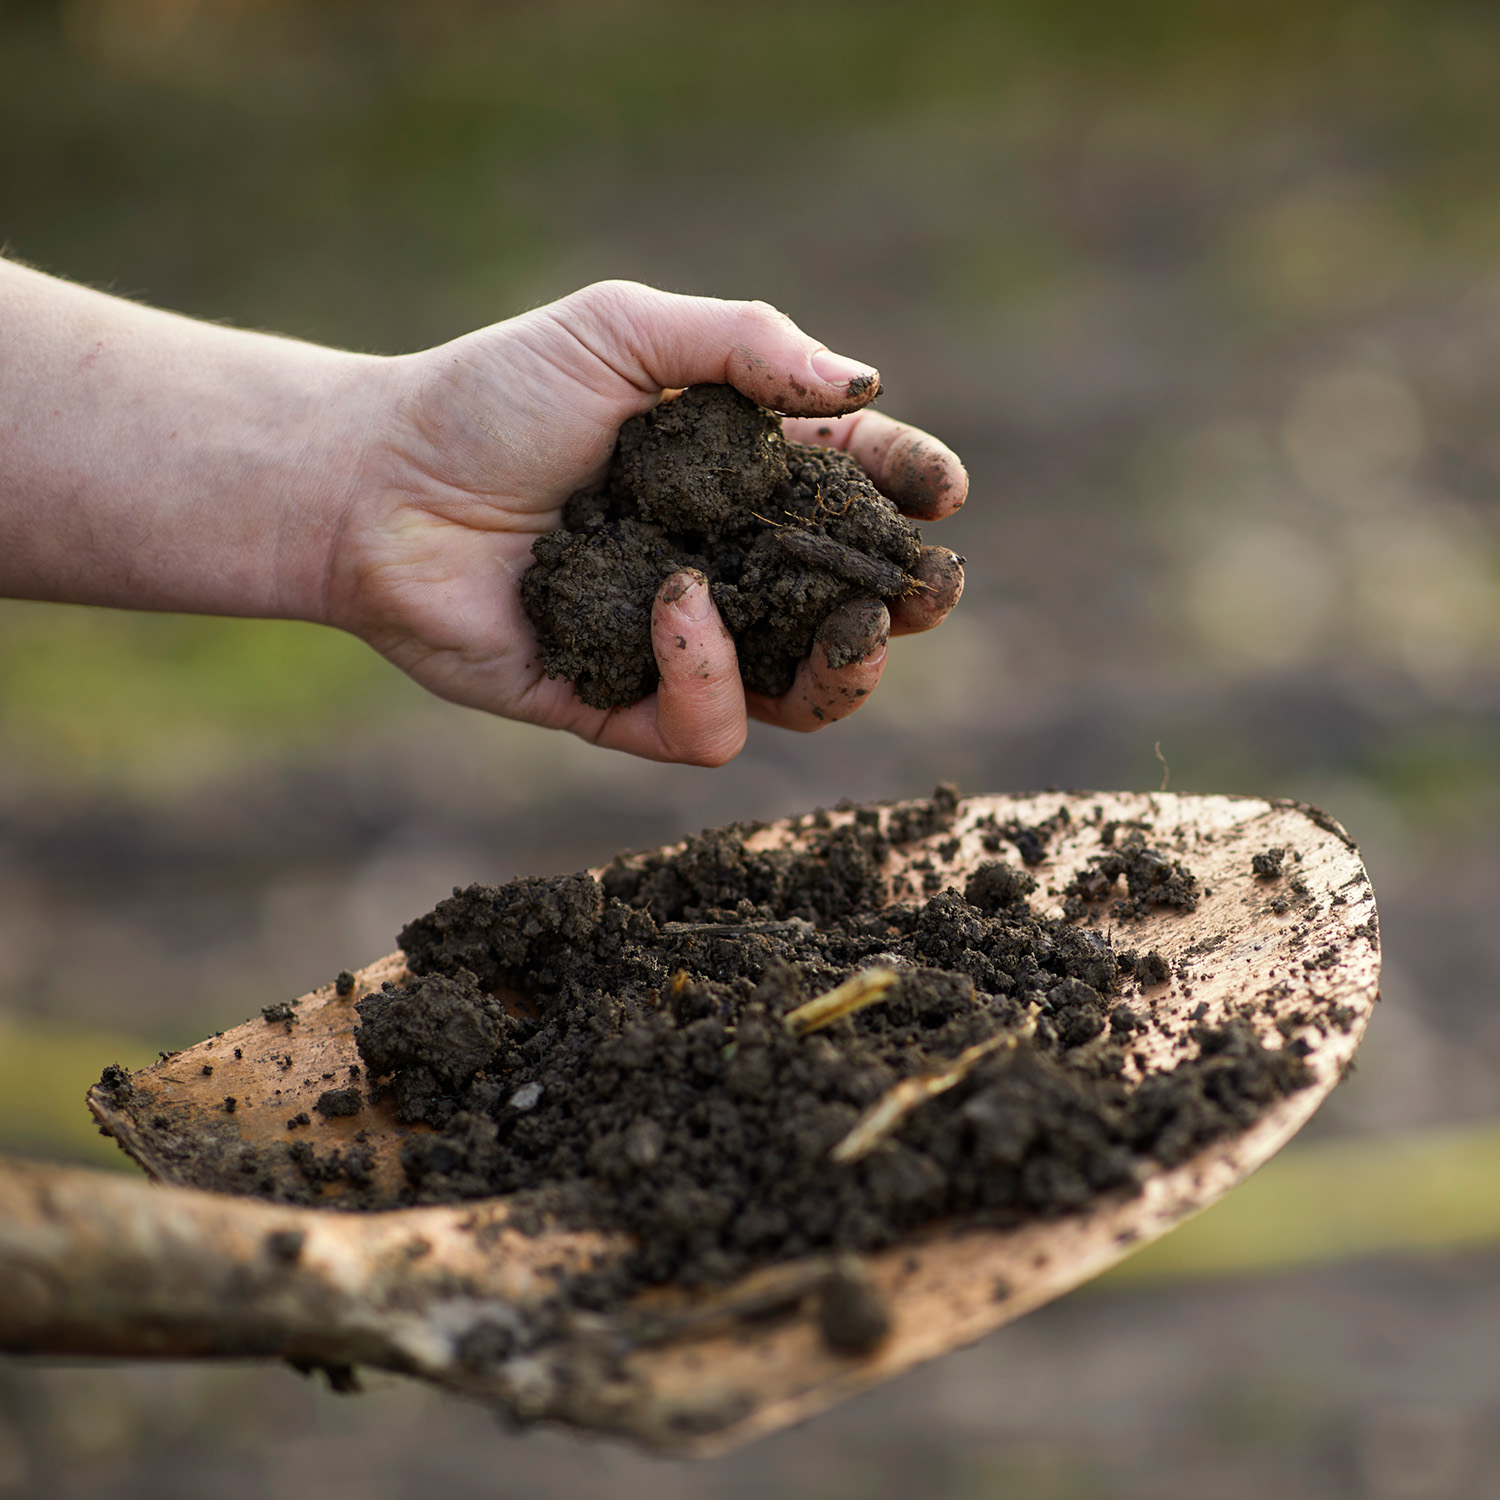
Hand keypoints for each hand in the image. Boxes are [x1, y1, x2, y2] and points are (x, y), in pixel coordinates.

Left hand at [330, 281, 965, 765]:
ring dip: (845, 674)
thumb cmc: (491, 395)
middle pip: (847, 610)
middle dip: (904, 605)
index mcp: (736, 479)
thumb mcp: (622, 330)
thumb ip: (744, 343)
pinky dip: (711, 676)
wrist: (374, 484)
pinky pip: (706, 728)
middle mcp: (720, 568)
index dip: (909, 493)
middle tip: (924, 589)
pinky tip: (677, 603)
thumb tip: (865, 388)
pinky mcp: (620, 705)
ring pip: (801, 695)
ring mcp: (676, 645)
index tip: (940, 492)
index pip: (851, 494)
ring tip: (851, 629)